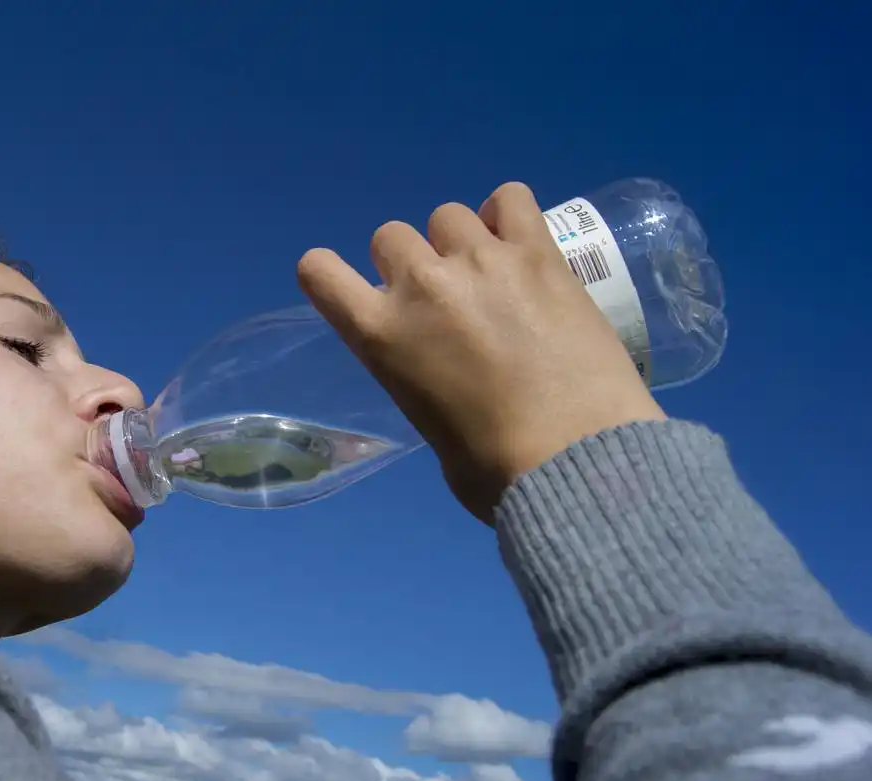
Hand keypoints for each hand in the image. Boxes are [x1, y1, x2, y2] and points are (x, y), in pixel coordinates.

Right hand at [297, 182, 665, 523]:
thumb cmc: (493, 469)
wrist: (574, 460)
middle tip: (445, 303)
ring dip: (458, 242)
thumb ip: (419, 376)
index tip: (356, 291)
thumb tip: (447, 370)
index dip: (331, 274)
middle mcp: (421, 284)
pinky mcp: (538, 252)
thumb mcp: (426, 424)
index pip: (319, 271)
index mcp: (380, 334)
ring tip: (492, 277)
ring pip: (447, 214)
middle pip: (390, 235)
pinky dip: (507, 214)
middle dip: (409, 264)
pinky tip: (520, 245)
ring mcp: (481, 260)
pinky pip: (510, 197)